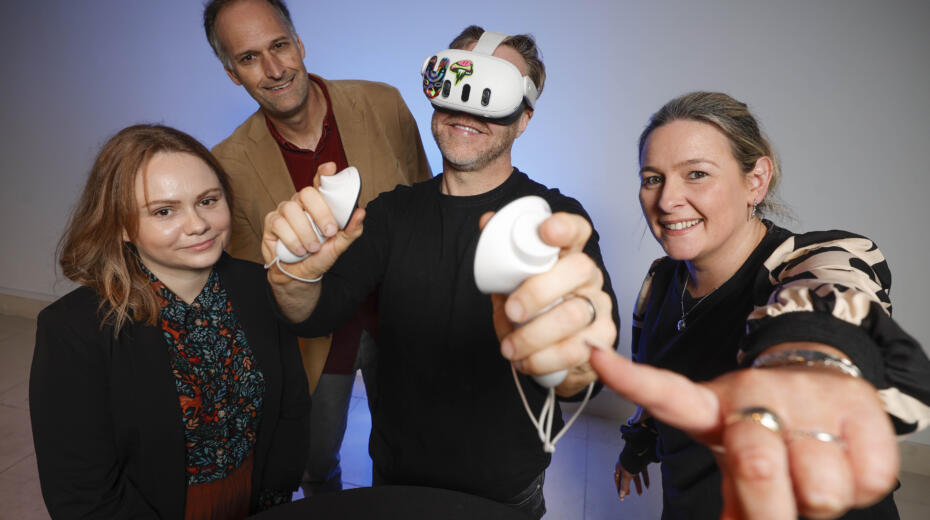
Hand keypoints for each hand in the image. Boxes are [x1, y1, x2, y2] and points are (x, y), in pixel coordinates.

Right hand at [261, 162, 364, 283]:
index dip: (323, 173)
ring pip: (291, 210)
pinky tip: (299, 250)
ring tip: (312, 248)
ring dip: (305, 232)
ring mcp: (284, 211)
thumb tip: (361, 213)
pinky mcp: (271, 222)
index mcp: (318, 204)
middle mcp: (300, 203)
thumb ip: (351, 230)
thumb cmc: (318, 256)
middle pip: (306, 193)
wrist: (299, 274)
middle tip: (329, 232)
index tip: (330, 168)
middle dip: (320, 213)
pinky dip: (292, 240)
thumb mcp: (339, 245)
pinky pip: (279, 224)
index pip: (319, 182)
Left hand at [481, 211, 616, 396]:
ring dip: (533, 335)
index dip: (564, 227)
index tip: (546, 230)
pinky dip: (543, 359)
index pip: (576, 230)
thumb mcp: (511, 284)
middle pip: (578, 269)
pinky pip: (576, 349)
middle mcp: (589, 276)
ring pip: (574, 314)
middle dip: (539, 291)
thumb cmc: (531, 311)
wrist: (550, 357)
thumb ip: (500, 257)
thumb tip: (486, 221)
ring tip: (509, 347)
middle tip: (511, 310)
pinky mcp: (602, 339)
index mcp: (567, 255)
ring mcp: (599, 306)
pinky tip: (526, 361)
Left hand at [589, 347, 897, 518]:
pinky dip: (861, 486)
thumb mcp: (735, 458)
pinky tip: (844, 459)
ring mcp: (804, 395)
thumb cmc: (768, 431)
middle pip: (756, 464)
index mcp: (713, 406)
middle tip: (779, 505)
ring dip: (818, 497)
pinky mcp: (857, 404)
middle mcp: (754, 393)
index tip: (596, 355)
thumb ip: (732, 499)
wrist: (827, 385)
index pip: (667, 393)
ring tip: (811, 470)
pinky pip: (867, 478)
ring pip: (819, 486)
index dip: (632, 378)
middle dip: (770, 508)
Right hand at [615, 460, 649, 500]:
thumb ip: (624, 485)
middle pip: (626, 479)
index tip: (621, 496)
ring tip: (640, 494)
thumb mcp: (627, 474)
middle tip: (628, 496)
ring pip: (635, 477)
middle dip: (627, 487)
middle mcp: (626, 465)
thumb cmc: (630, 461)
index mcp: (619, 467)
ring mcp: (634, 464)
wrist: (641, 448)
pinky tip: (647, 487)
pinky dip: (645, 480)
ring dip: (637, 485)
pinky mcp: (642, 463)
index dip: (619, 488)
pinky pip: (642, 473)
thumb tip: (621, 495)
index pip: (617, 479)